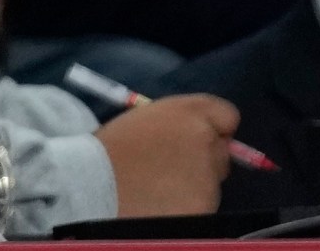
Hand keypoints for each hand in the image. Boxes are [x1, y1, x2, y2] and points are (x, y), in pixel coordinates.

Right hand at [93, 95, 236, 217]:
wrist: (93, 185)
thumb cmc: (110, 150)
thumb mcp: (143, 120)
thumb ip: (175, 123)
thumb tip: (193, 137)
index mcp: (188, 112)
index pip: (227, 116)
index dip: (214, 128)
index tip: (199, 140)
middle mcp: (205, 140)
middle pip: (221, 152)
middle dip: (204, 160)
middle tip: (172, 170)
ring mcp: (207, 177)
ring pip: (212, 183)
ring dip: (194, 185)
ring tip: (157, 189)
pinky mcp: (203, 207)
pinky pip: (202, 206)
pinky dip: (187, 207)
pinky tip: (161, 206)